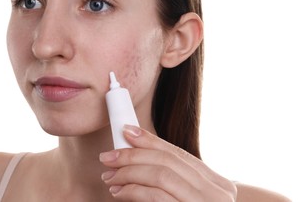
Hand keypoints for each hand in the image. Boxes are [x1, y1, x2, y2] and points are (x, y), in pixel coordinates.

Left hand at [99, 125, 236, 200]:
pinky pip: (157, 198)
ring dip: (130, 172)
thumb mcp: (188, 197)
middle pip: (168, 161)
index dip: (150, 140)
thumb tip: (134, 155)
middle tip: (109, 157)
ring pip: (162, 175)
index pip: (178, 154)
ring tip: (110, 177)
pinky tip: (120, 192)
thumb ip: (171, 180)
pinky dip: (134, 190)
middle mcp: (217, 193)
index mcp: (216, 184)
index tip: (127, 132)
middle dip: (134, 155)